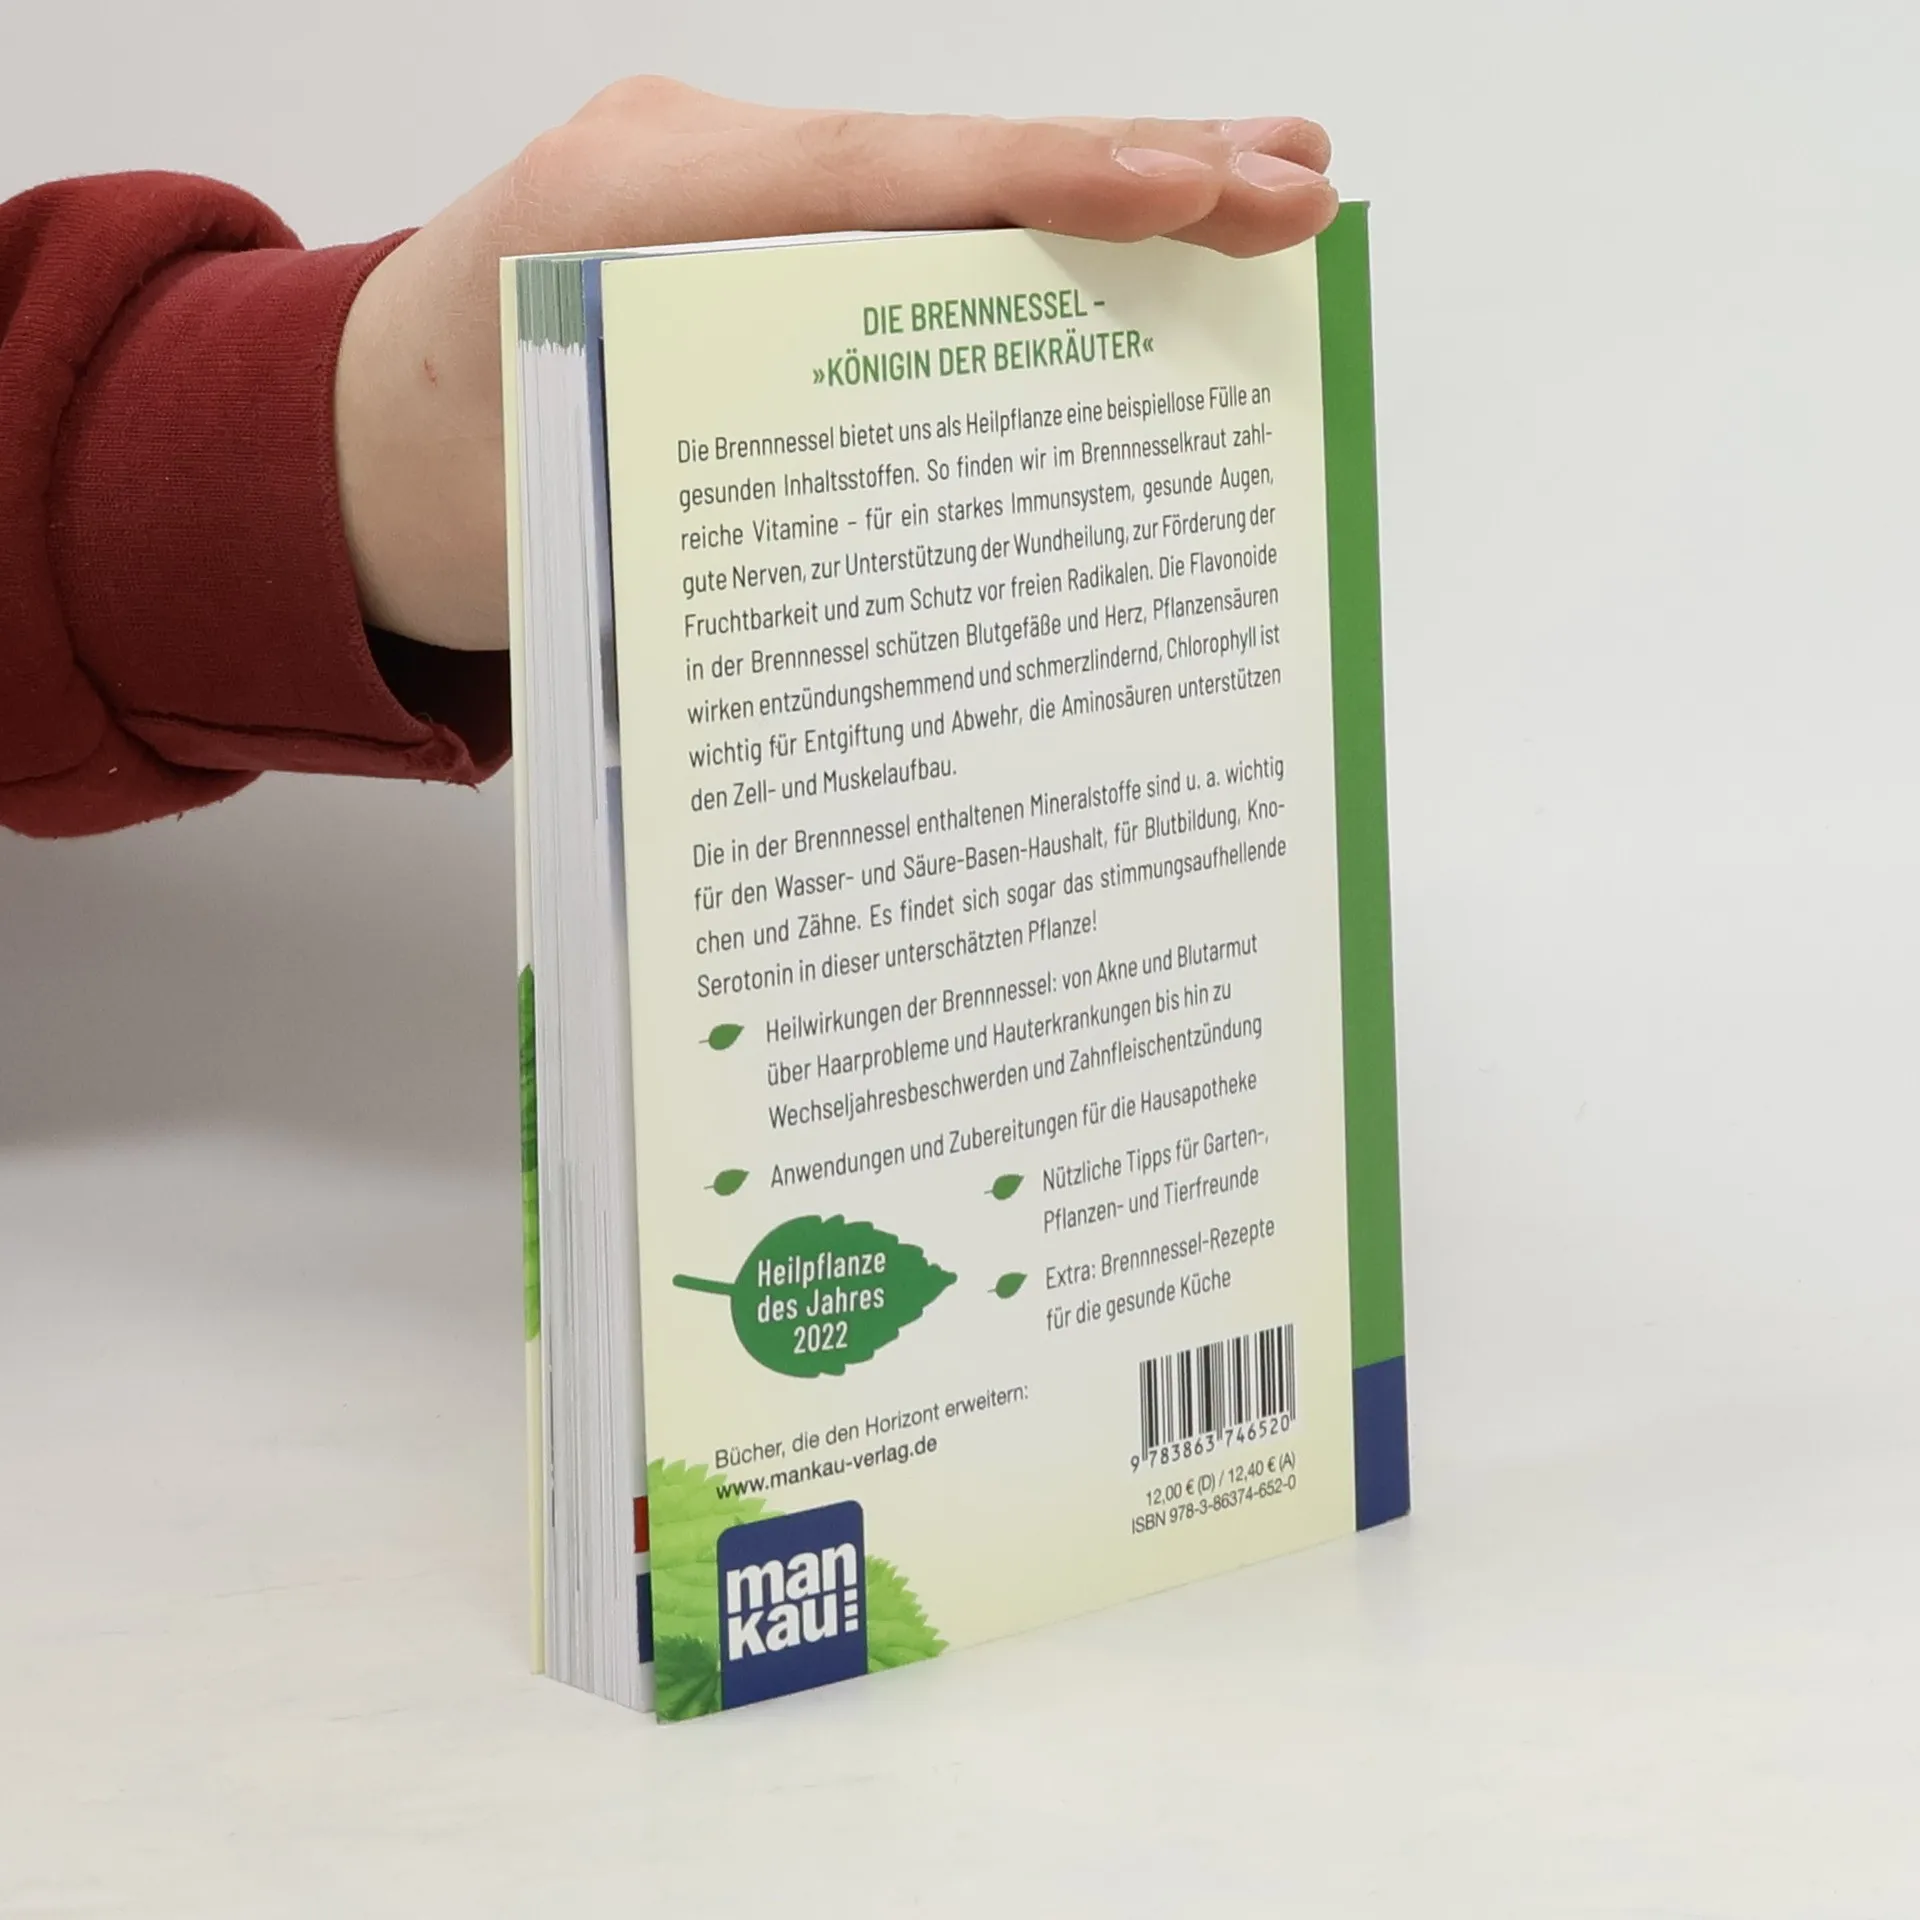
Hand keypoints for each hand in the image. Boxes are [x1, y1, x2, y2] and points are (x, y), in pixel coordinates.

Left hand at [334, 78, 1335, 650]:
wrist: (327, 457)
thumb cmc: (437, 505)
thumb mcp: (568, 534)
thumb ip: (725, 533)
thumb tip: (924, 588)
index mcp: (623, 219)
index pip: (877, 183)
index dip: (1045, 189)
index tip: (1192, 189)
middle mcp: (679, 162)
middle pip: (940, 157)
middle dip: (1129, 168)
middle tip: (1296, 187)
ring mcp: (711, 179)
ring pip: (935, 179)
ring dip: (1095, 191)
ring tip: (1253, 198)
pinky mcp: (737, 222)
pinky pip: (896, 219)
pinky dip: (1013, 230)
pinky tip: (1116, 244)